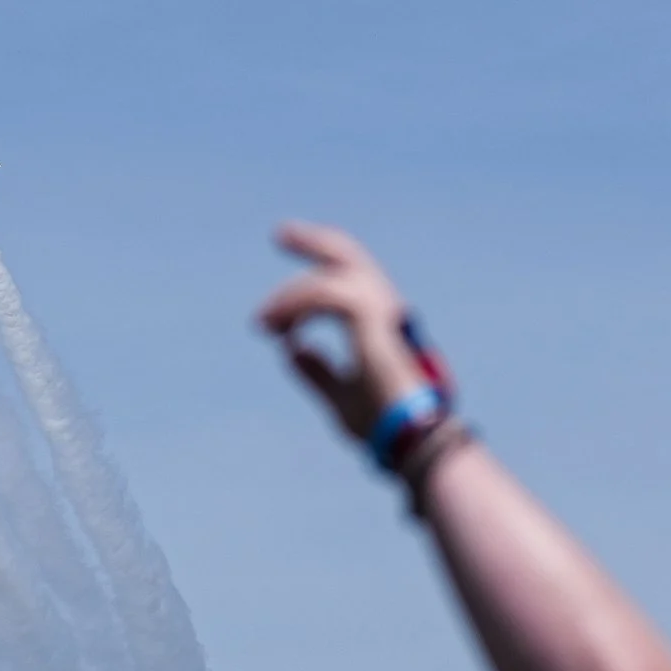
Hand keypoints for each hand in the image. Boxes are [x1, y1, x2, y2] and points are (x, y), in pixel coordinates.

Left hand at [256, 223, 430, 442]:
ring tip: (262, 323)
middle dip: (312, 241)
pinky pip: (323, 294)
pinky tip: (278, 328)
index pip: (350, 281)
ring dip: (289, 297)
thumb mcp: (340, 397)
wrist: (409, 436)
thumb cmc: (383, 423)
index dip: (315, 278)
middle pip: (348, 254)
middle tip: (280, 234)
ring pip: (327, 277)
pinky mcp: (370, 316)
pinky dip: (296, 306)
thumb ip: (317, 372)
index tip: (277, 309)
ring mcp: (382, 308)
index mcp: (384, 324)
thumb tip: (291, 350)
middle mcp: (387, 308)